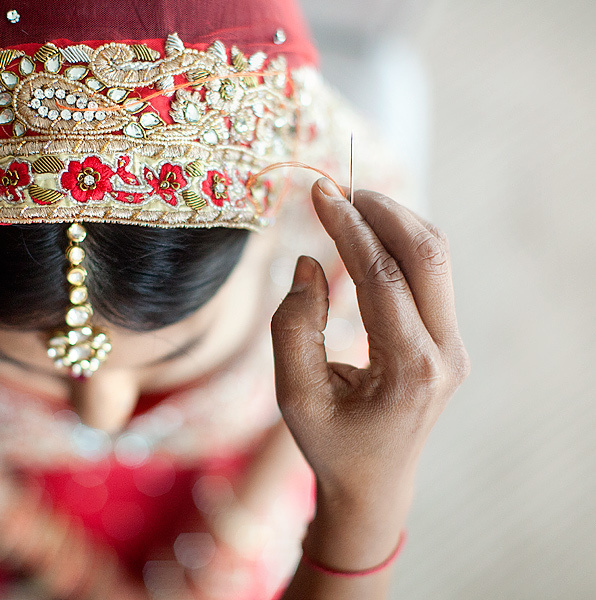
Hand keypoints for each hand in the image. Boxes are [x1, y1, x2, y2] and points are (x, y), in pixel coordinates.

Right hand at [271, 179, 468, 570]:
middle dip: (383, 212)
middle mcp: (444, 353)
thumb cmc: (330, 445)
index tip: (319, 193)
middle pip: (428, 254)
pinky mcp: (446, 339)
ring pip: (435, 258)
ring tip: (348, 206)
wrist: (374, 485)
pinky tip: (366, 236)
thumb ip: (294, 326)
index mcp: (410, 369)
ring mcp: (453, 345)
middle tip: (338, 190)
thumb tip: (308, 264)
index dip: (348, 229)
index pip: (382, 277)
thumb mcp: (294, 395)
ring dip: (394, 223)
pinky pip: (429, 275)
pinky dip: (397, 245)